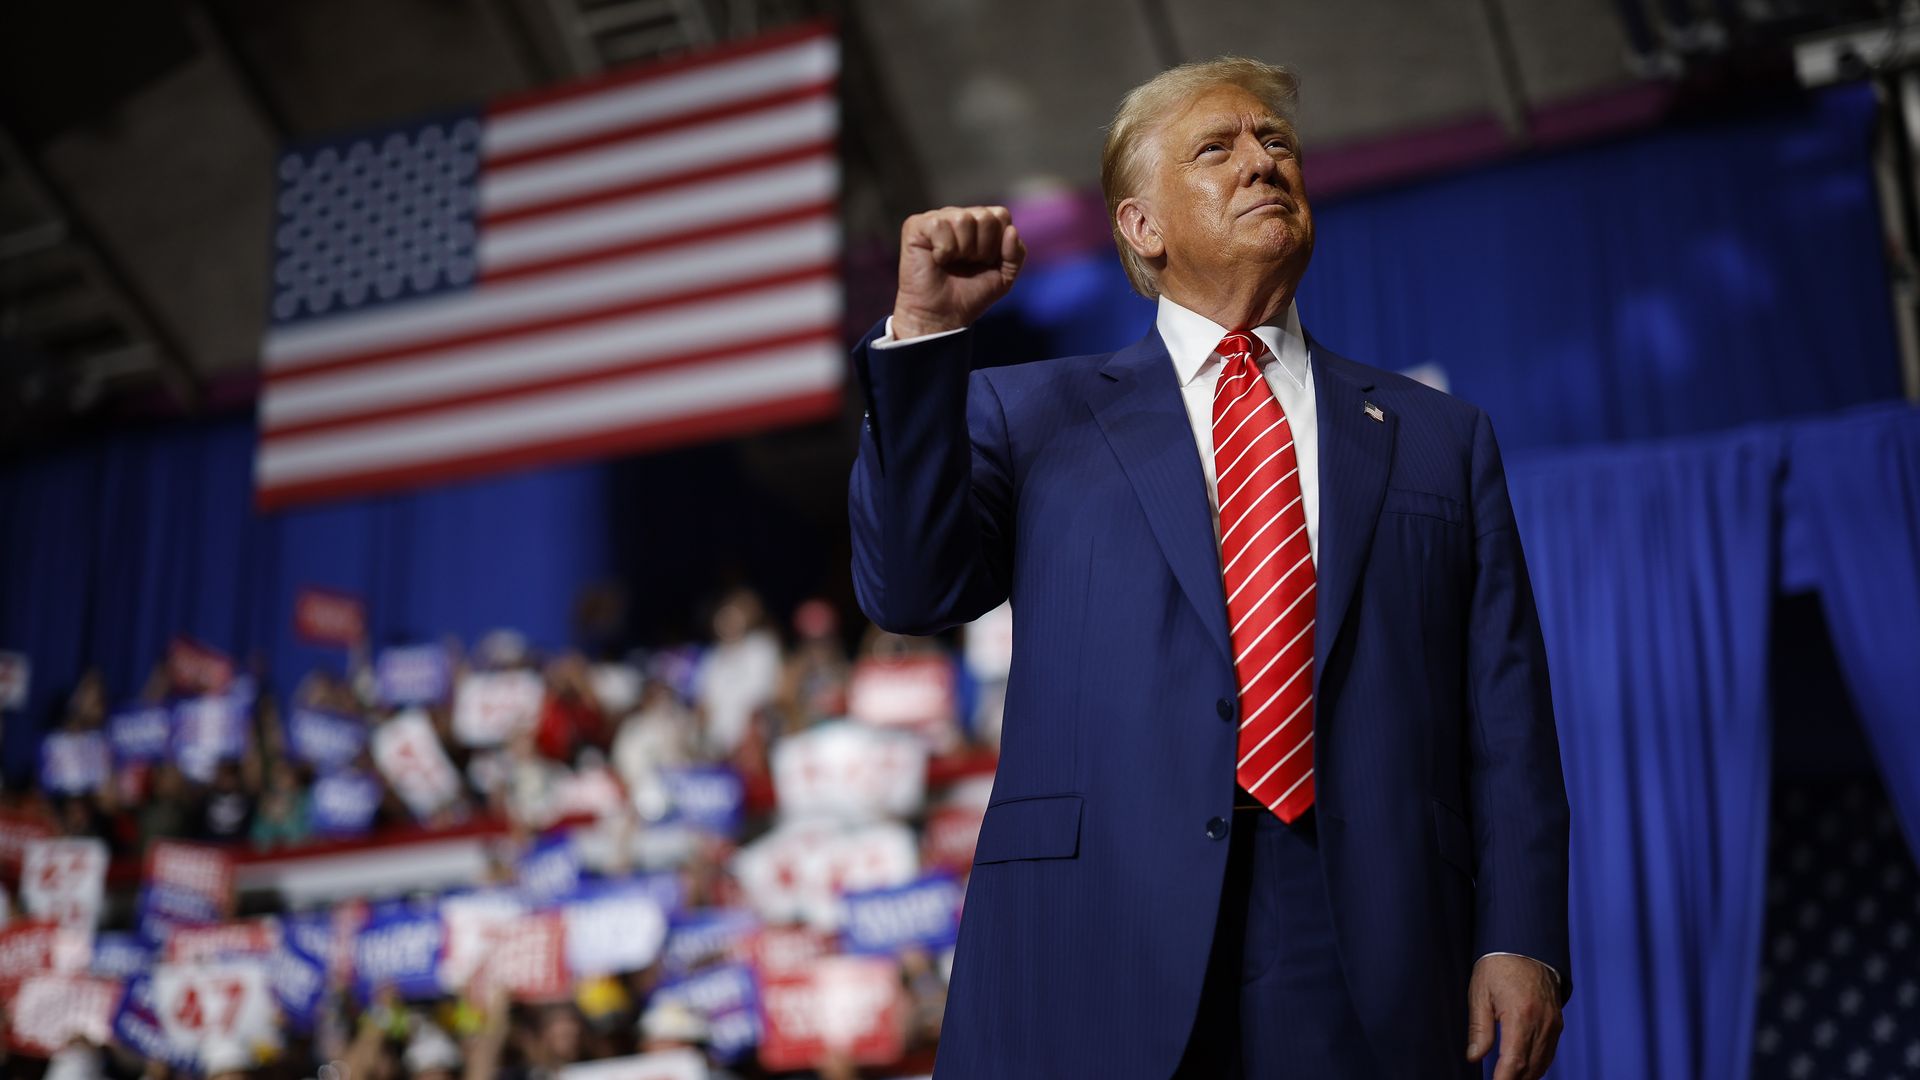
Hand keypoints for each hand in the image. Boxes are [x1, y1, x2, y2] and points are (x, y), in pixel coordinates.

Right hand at [892, 205, 1024, 338]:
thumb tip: (1011, 230)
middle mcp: (958, 216)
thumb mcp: (1004, 277)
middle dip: (981, 248)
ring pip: (963, 219)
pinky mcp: (916, 226)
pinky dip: (943, 249)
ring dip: (962, 250)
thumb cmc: (970, 296)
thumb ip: (1016, 253)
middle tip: (967, 264)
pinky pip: (939, 225)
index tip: (985, 263)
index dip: (997, 244)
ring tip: (952, 263)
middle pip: (985, 216)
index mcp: (979, 224)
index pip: (1000, 215)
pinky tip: (936, 259)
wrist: (942, 316)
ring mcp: (937, 219)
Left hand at [1466, 954, 1562, 1079]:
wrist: (1525, 945)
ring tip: (1508, 1078)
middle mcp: (1542, 1022)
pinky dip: (1537, 1065)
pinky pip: (1549, 1052)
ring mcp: (1553, 1023)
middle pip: (1530, 1067)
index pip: (1514, 1061)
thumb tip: (1475, 1057)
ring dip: (1526, 1076)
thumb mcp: (1480, 993)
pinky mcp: (1557, 1022)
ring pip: (1542, 1062)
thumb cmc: (1498, 966)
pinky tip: (1525, 1070)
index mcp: (1520, 1015)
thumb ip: (1479, 1029)